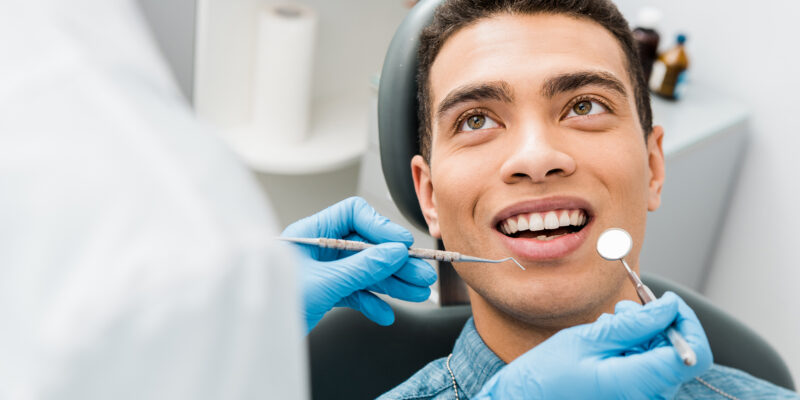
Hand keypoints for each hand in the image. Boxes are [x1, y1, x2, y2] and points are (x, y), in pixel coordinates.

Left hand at [282, 197, 436, 333]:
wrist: (256, 338)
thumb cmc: (271, 305)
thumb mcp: (324, 283)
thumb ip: (361, 267)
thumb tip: (393, 252)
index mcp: (310, 233)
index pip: (353, 215)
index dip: (381, 227)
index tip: (402, 244)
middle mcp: (317, 249)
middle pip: (366, 246)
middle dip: (394, 262)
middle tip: (420, 273)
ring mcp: (322, 271)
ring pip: (364, 271)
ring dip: (391, 283)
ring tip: (415, 292)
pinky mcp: (324, 293)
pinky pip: (354, 292)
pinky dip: (371, 302)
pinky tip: (384, 313)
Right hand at [475, 292, 712, 398]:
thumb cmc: (548, 376)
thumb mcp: (589, 339)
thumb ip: (635, 324)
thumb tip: (670, 307)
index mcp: (638, 384)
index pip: (694, 355)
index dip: (687, 323)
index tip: (667, 303)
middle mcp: (647, 398)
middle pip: (677, 353)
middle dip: (657, 325)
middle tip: (623, 311)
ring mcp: (640, 399)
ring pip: (661, 359)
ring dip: (641, 336)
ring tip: (608, 328)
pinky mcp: (632, 397)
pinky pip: (648, 370)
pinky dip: (634, 351)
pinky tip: (608, 345)